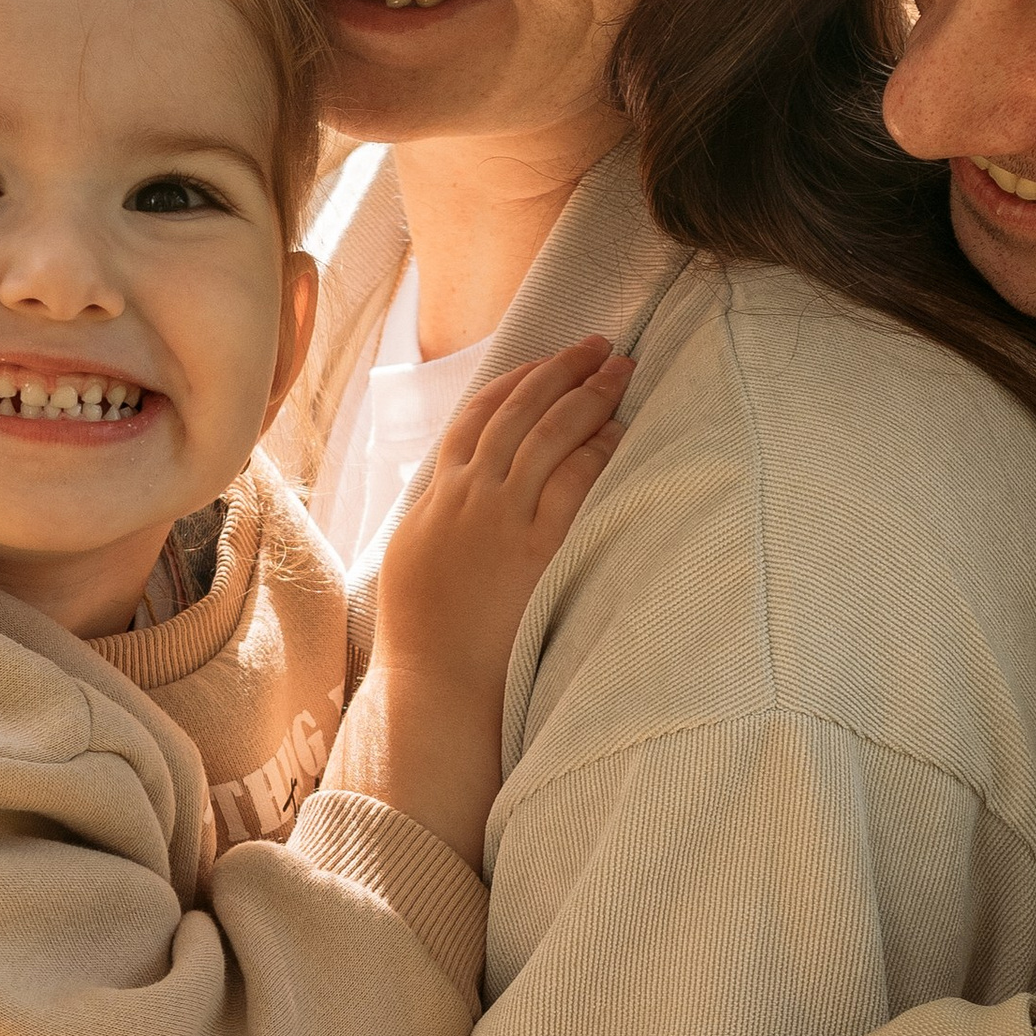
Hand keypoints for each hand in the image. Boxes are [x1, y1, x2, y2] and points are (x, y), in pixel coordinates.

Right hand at [334, 340, 629, 873]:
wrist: (434, 690)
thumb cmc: (423, 643)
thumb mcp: (412, 565)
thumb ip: (435, 523)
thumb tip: (452, 500)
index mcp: (434, 500)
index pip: (474, 419)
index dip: (511, 383)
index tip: (541, 363)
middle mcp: (467, 498)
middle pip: (517, 411)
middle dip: (560, 370)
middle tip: (597, 344)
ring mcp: (502, 520)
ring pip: (548, 433)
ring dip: (587, 394)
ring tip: (620, 367)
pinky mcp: (538, 548)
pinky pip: (574, 480)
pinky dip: (599, 447)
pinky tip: (622, 430)